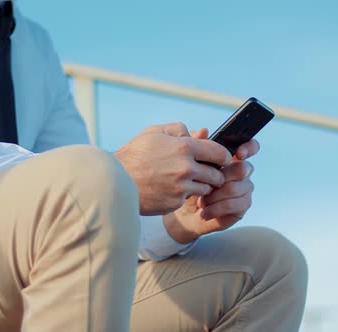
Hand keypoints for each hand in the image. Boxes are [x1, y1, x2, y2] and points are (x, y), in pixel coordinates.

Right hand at [114, 123, 231, 215]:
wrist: (114, 180)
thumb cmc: (134, 154)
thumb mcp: (154, 133)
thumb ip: (180, 129)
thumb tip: (200, 133)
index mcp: (184, 147)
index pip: (219, 153)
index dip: (223, 156)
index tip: (220, 159)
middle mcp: (186, 168)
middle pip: (217, 174)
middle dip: (214, 173)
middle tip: (206, 172)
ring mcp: (181, 188)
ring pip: (206, 189)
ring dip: (201, 185)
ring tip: (188, 181)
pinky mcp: (174, 203)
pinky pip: (188, 199)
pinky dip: (184, 195)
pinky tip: (172, 190)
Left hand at [163, 128, 259, 242]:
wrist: (181, 213)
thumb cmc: (187, 185)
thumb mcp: (187, 164)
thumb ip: (195, 145)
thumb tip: (203, 130)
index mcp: (230, 159)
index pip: (249, 148)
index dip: (249, 147)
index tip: (239, 153)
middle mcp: (240, 173)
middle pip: (245, 168)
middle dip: (225, 176)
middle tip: (207, 183)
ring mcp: (243, 190)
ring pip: (238, 187)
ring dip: (216, 194)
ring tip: (201, 199)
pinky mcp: (241, 208)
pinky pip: (235, 204)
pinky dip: (217, 207)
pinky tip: (204, 210)